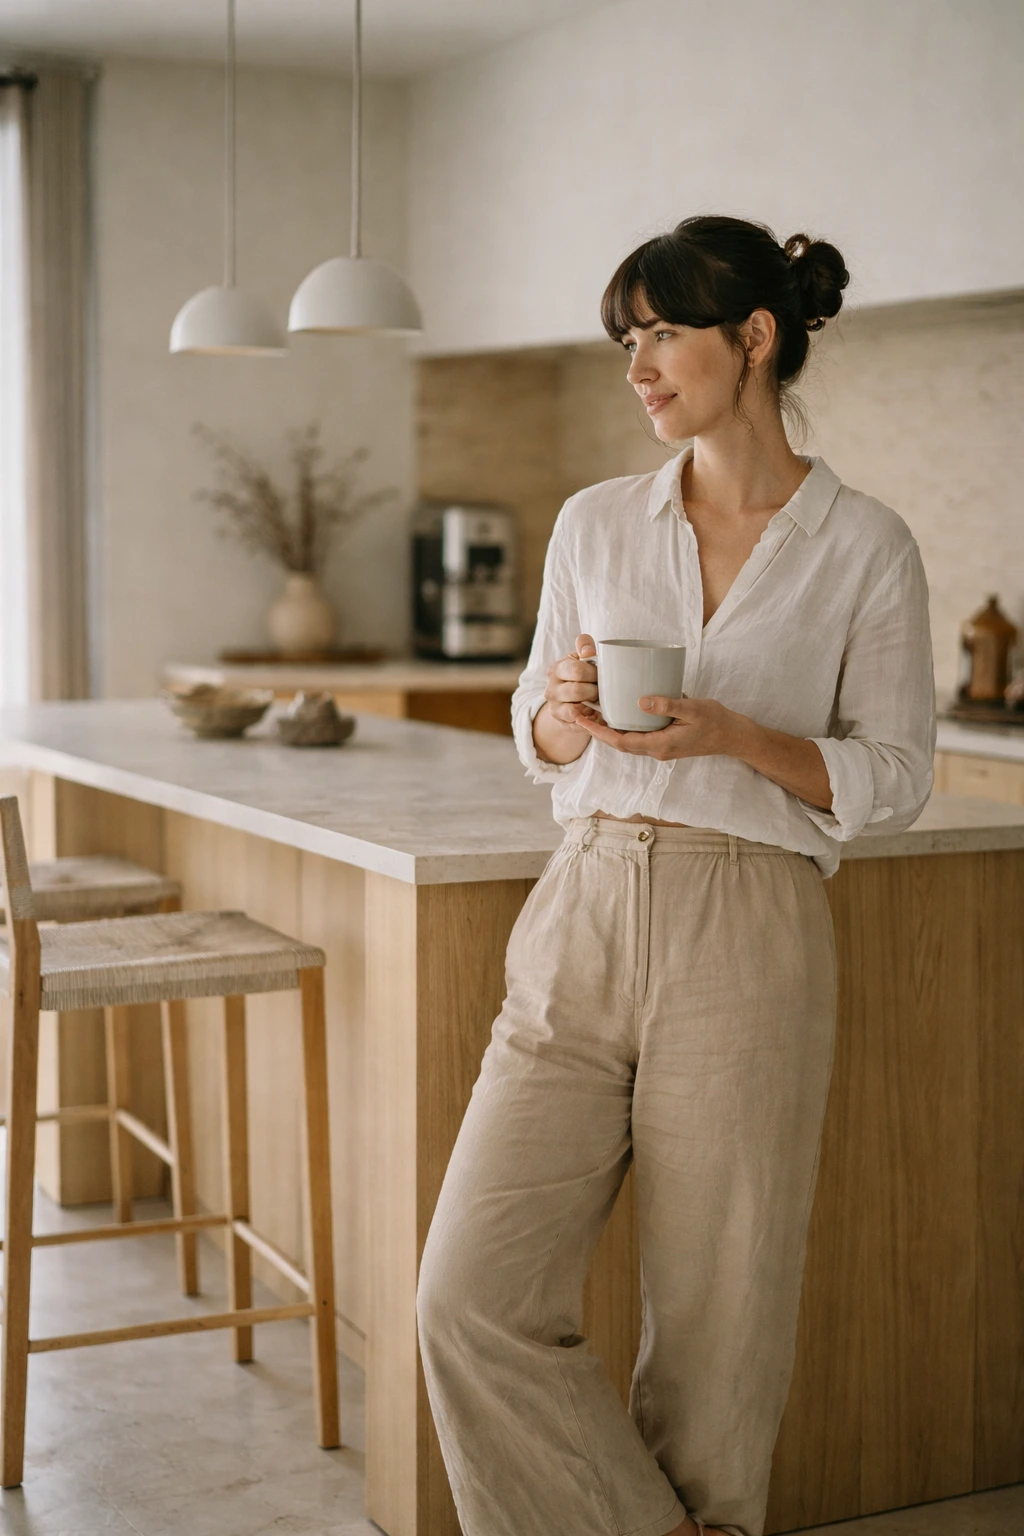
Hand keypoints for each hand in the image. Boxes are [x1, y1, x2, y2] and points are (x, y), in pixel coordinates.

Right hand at [542, 633, 601, 729]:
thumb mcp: (581, 657)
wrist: (571, 698)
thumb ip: (584, 646)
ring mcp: (555, 708)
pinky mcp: (562, 723)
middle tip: (601, 689)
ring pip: (576, 710)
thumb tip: (588, 652)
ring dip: (592, 706)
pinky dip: (591, 720)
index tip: (600, 674)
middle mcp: (551, 689)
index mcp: (556, 669)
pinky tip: (597, 714)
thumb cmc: (581, 674)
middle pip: (577, 691)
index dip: (593, 673)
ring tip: (598, 701)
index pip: (577, 670)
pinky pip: (578, 725)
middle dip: (595, 691)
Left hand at [576, 694, 744, 759]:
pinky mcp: (664, 741)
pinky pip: (637, 736)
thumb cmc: (716, 721)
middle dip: (596, 729)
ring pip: (626, 741)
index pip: (621, 742)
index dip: (598, 732)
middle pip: (618, 743)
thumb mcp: (693, 708)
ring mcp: (660, 748)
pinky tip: (617, 712)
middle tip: (578, 712)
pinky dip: (623, 726)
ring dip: (607, 729)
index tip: (581, 719)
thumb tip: (639, 701)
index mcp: (660, 745)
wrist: (733, 736)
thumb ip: (667, 705)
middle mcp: (657, 750)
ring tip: (590, 711)